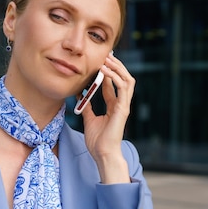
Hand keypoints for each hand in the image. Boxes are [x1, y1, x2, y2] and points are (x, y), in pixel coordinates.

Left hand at [80, 53, 134, 182]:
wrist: (102, 154)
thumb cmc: (97, 141)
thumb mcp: (89, 119)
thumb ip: (87, 106)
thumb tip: (80, 95)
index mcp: (113, 106)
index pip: (113, 85)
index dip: (107, 73)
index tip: (100, 62)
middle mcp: (120, 104)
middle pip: (123, 79)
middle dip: (116, 66)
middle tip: (107, 55)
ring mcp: (123, 106)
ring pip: (127, 80)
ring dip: (117, 68)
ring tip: (107, 59)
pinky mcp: (123, 108)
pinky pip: (122, 88)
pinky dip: (115, 77)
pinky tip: (105, 71)